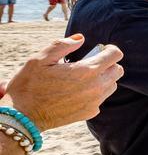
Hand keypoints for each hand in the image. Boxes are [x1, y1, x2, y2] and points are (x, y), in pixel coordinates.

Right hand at [0, 35, 123, 130]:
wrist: (24, 116)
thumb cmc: (29, 85)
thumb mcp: (40, 59)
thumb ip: (63, 45)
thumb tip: (80, 39)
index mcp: (87, 71)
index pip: (115, 55)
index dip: (109, 49)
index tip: (101, 49)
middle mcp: (96, 87)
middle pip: (117, 70)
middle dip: (108, 64)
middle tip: (90, 62)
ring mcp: (94, 102)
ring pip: (111, 85)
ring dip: (103, 78)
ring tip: (82, 77)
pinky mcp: (90, 113)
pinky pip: (101, 99)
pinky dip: (94, 93)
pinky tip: (77, 91)